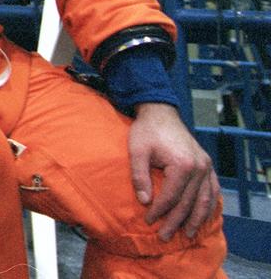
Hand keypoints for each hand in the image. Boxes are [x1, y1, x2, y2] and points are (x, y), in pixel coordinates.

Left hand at [128, 102, 219, 240]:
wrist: (161, 113)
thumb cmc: (146, 131)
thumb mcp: (137, 151)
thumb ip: (139, 176)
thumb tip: (144, 201)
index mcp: (182, 164)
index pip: (171, 197)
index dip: (159, 211)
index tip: (149, 222)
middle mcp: (199, 167)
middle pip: (188, 202)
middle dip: (176, 222)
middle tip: (164, 237)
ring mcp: (206, 166)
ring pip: (204, 200)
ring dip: (196, 219)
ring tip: (188, 234)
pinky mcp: (207, 165)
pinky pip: (212, 190)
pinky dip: (209, 205)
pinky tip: (203, 217)